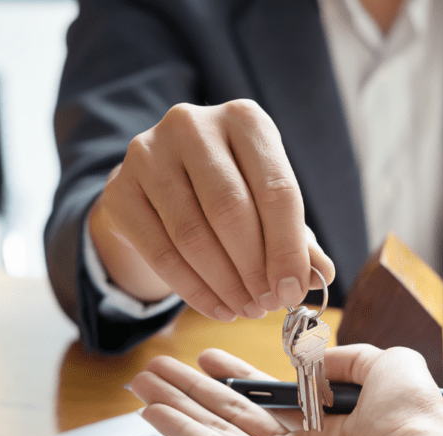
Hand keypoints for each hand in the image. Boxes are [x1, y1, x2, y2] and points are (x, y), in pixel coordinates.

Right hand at [89, 99, 334, 319]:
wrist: (161, 183)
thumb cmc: (231, 190)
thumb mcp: (269, 204)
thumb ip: (298, 238)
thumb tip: (322, 275)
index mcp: (245, 119)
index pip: (276, 190)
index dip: (288, 248)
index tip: (293, 291)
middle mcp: (194, 125)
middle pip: (231, 211)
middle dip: (254, 268)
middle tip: (267, 304)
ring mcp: (149, 153)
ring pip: (193, 234)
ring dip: (225, 283)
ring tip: (246, 309)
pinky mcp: (120, 188)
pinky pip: (161, 251)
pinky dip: (194, 289)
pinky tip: (217, 308)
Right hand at [128, 344, 442, 435]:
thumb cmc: (416, 421)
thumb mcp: (387, 365)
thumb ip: (349, 357)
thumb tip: (318, 358)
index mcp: (330, 425)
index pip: (271, 398)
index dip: (237, 375)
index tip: (208, 355)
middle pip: (234, 414)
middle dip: (193, 390)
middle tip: (157, 369)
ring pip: (216, 431)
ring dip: (176, 407)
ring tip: (141, 383)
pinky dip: (181, 432)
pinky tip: (153, 412)